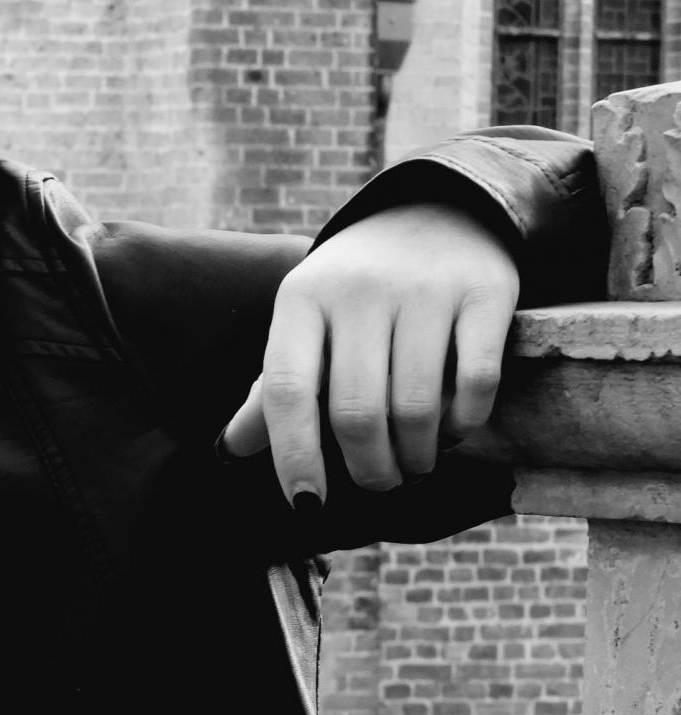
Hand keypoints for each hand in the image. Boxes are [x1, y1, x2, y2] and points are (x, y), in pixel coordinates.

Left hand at [218, 203, 519, 506]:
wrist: (437, 211)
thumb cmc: (356, 290)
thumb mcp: (306, 323)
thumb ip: (273, 389)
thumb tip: (229, 450)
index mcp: (301, 299)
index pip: (287, 389)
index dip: (294, 454)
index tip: (308, 504)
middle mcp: (358, 290)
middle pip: (356, 412)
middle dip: (369, 469)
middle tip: (379, 483)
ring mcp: (423, 289)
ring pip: (416, 408)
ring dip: (417, 457)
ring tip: (414, 463)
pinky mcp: (484, 291)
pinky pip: (475, 384)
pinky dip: (463, 423)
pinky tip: (452, 430)